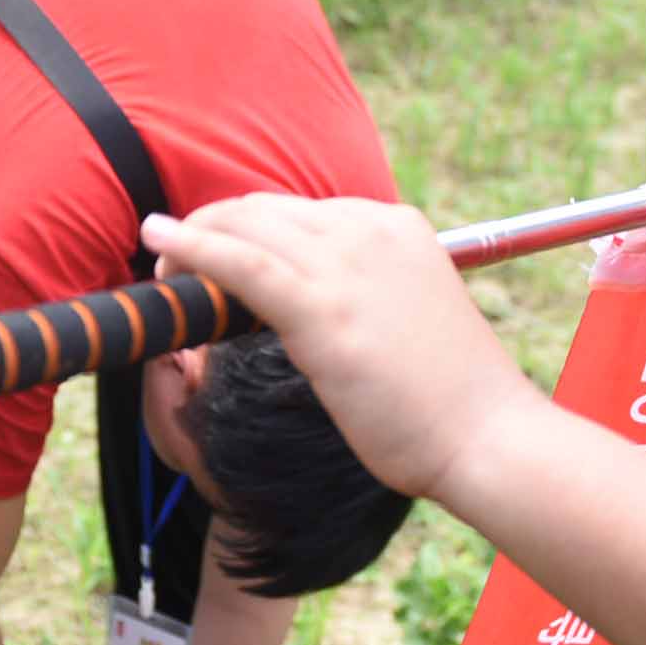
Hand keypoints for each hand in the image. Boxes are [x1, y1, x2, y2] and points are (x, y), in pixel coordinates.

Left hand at [139, 197, 537, 502]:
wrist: (487, 435)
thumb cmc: (450, 396)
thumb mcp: (407, 316)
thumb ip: (361, 295)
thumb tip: (304, 306)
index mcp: (394, 226)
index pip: (299, 211)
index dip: (248, 228)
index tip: (218, 255)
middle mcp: (369, 229)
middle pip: (264, 209)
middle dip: (212, 227)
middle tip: (176, 263)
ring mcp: (347, 264)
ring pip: (245, 227)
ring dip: (192, 239)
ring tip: (162, 265)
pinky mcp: (323, 307)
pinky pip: (240, 262)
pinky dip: (192, 248)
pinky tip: (158, 244)